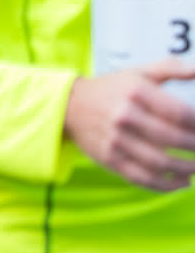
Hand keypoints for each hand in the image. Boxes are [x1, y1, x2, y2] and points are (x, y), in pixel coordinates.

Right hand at [64, 58, 194, 190]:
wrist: (69, 105)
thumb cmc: (111, 89)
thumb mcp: (138, 72)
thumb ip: (171, 68)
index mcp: (136, 92)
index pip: (180, 113)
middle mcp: (125, 115)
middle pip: (173, 138)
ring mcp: (116, 139)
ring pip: (160, 162)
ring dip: (187, 169)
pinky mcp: (110, 158)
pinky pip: (143, 177)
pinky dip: (167, 184)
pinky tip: (182, 181)